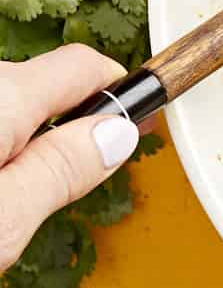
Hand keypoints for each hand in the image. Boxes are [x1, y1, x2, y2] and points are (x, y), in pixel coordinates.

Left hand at [0, 45, 139, 270]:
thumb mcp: (1, 221)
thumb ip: (60, 173)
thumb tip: (117, 136)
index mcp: (2, 98)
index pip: (86, 67)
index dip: (123, 94)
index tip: (144, 123)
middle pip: (42, 91)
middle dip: (63, 134)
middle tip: (51, 200)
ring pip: (7, 114)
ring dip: (16, 150)